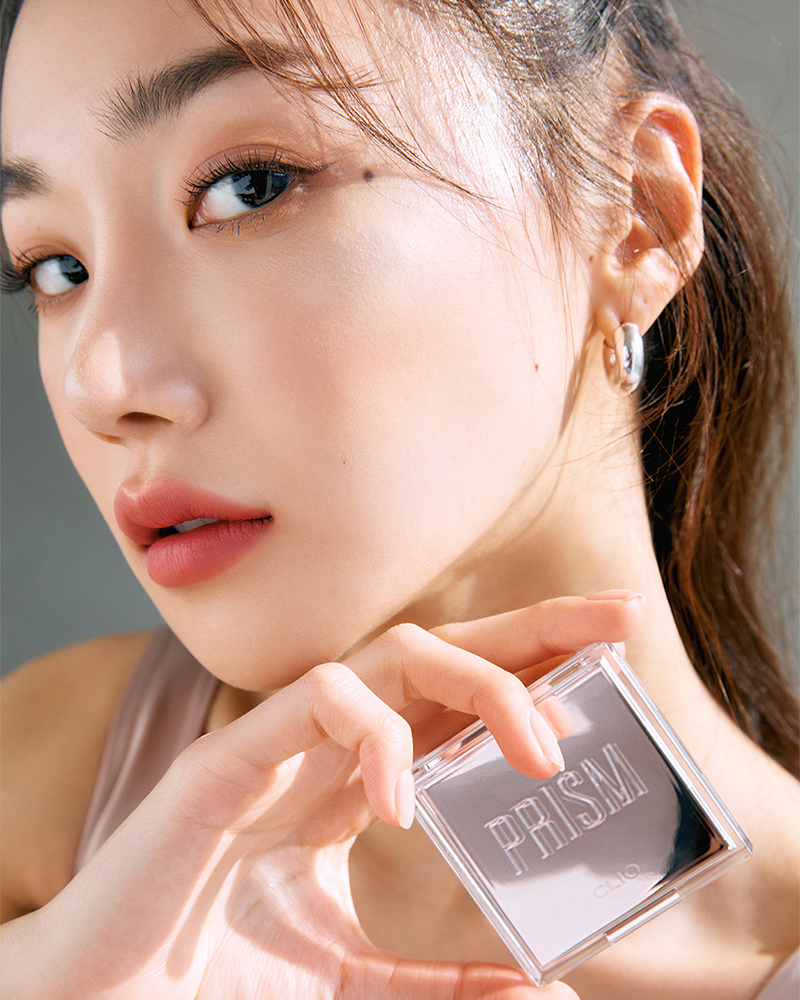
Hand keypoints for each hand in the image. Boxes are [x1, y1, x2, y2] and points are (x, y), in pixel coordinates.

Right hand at [17, 593, 642, 998]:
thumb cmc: (213, 976)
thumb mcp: (347, 979)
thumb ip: (433, 980)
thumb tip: (532, 990)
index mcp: (353, 777)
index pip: (453, 698)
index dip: (532, 668)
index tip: (612, 654)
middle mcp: (324, 742)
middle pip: (441, 648)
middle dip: (533, 629)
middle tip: (618, 623)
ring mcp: (279, 740)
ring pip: (391, 656)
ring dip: (477, 685)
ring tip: (536, 750)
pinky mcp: (231, 757)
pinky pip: (318, 703)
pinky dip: (375, 740)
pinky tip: (397, 806)